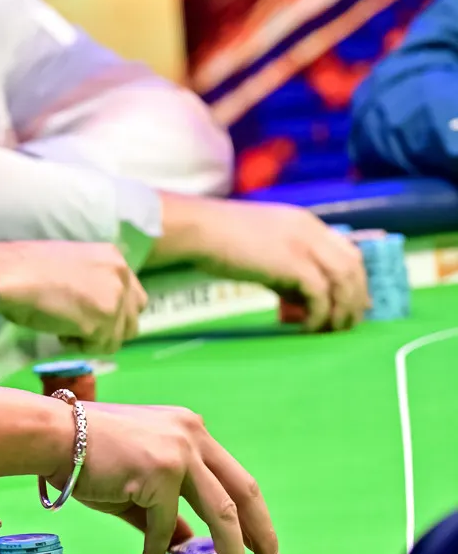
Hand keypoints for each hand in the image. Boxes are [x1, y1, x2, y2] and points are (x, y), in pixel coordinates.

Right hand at [0, 241, 146, 354]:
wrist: (10, 275)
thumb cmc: (27, 265)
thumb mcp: (71, 262)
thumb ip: (92, 277)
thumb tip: (93, 300)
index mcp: (114, 257)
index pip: (132, 293)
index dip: (113, 308)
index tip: (91, 313)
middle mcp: (121, 277)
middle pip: (133, 317)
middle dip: (112, 327)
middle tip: (84, 326)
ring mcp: (114, 302)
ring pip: (119, 336)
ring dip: (94, 338)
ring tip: (67, 330)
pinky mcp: (102, 324)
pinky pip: (97, 347)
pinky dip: (80, 346)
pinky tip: (60, 334)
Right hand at [55, 400, 281, 553]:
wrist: (52, 435)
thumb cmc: (86, 454)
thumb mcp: (137, 481)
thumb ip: (166, 510)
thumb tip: (189, 544)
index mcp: (189, 429)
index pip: (233, 476)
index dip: (251, 514)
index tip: (259, 542)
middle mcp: (191, 435)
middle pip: (243, 493)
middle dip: (260, 535)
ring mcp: (178, 453)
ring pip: (222, 514)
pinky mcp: (159, 474)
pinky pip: (164, 527)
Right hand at [157, 195, 368, 331]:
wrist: (198, 229)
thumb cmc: (217, 238)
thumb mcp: (260, 248)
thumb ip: (283, 268)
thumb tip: (298, 299)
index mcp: (304, 223)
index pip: (345, 251)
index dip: (352, 280)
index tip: (349, 303)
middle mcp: (311, 231)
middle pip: (353, 267)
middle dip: (355, 298)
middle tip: (345, 323)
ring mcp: (305, 246)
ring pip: (344, 282)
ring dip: (342, 310)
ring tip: (330, 331)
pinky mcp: (294, 265)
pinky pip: (320, 296)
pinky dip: (319, 315)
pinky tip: (306, 328)